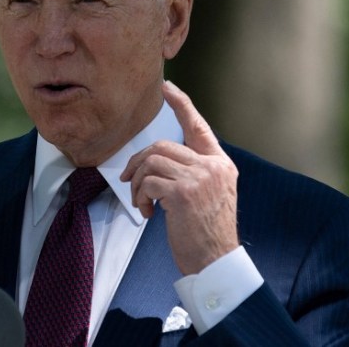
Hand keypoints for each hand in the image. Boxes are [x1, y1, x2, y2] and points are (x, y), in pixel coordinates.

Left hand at [121, 81, 238, 274]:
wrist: (216, 261)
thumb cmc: (207, 233)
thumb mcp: (210, 195)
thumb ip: (194, 173)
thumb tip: (159, 163)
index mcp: (221, 164)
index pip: (199, 126)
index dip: (182, 104)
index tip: (167, 88)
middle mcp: (212, 166)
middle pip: (163, 145)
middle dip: (138, 162)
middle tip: (127, 180)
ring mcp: (199, 178)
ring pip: (152, 162)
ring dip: (137, 183)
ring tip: (141, 202)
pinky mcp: (183, 192)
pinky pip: (148, 182)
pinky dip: (141, 197)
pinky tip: (149, 213)